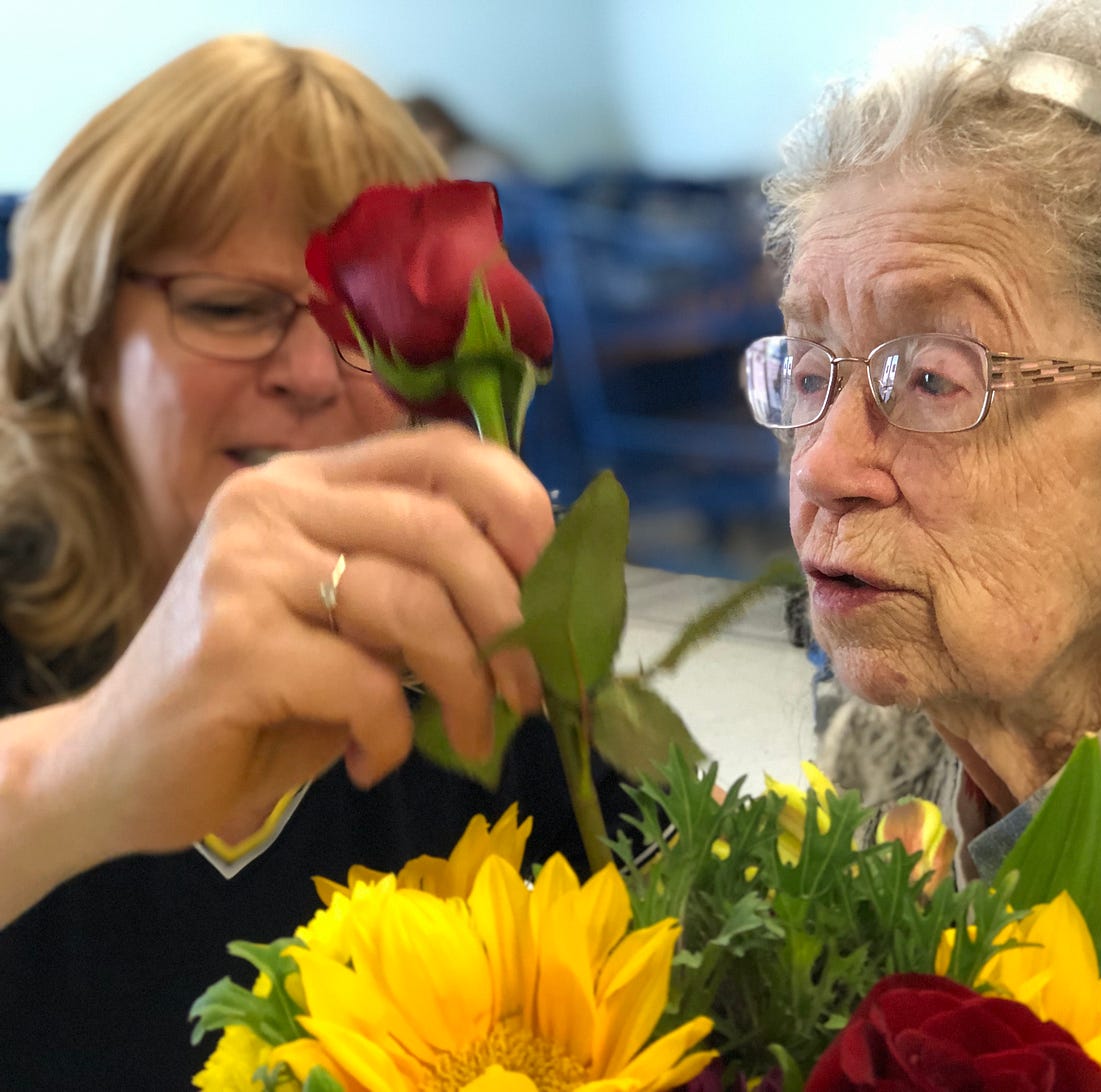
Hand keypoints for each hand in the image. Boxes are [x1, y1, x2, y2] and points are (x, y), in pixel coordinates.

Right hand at [67, 424, 553, 857]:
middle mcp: (271, 503)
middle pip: (440, 528)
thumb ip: (419, 589)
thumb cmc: (259, 698)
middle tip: (532, 690)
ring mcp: (243, 568)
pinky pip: (366, 683)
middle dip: (511, 618)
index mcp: (308, 482)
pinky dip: (393, 735)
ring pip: (414, 605)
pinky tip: (374, 761)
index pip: (441, 450)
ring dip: (468, 685)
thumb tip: (540, 596)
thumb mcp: (351, 626)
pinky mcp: (231, 646)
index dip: (519, 504)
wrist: (119, 769)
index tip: (557, 579)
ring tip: (474, 736)